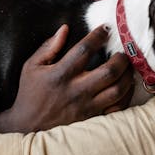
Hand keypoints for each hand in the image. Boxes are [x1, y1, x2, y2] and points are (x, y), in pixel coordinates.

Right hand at [0, 24, 133, 134]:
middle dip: (121, 57)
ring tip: (127, 66)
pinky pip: (118, 109)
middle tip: (123, 50)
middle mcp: (76, 91)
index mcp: (60, 75)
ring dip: (127, 75)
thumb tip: (65, 28)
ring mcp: (86, 107)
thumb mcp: (31, 67)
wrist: (27, 127)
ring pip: (118, 90)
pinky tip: (125, 86)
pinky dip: (126, 96)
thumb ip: (48, 47)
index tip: (107, 28)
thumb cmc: (30, 94)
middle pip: (109, 71)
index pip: (85, 50)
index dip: (98, 36)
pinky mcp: (92, 120)